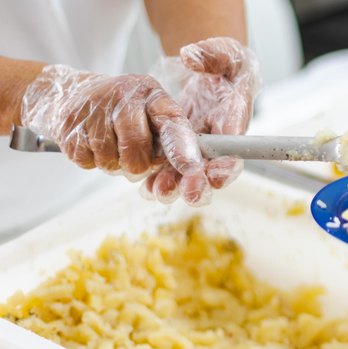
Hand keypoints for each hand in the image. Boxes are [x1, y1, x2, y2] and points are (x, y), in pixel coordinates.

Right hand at [22, 64, 212, 205]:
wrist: (71, 93)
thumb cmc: (125, 112)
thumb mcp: (151, 113)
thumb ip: (169, 137)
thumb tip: (186, 169)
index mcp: (152, 93)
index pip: (170, 122)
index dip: (181, 147)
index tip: (191, 168)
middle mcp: (124, 94)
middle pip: (137, 149)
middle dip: (139, 165)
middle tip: (134, 158)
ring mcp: (93, 107)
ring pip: (111, 160)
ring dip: (114, 164)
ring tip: (111, 145)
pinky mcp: (68, 124)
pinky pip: (87, 161)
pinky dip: (92, 161)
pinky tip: (92, 144)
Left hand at [143, 37, 260, 196]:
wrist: (213, 69)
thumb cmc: (224, 61)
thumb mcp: (223, 51)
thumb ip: (210, 54)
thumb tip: (192, 57)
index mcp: (234, 115)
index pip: (234, 144)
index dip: (226, 162)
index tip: (214, 172)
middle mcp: (219, 137)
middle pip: (212, 168)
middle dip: (200, 183)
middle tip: (189, 194)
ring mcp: (199, 144)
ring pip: (189, 172)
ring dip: (175, 185)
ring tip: (158, 192)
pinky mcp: (181, 145)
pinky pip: (171, 166)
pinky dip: (158, 178)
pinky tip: (146, 187)